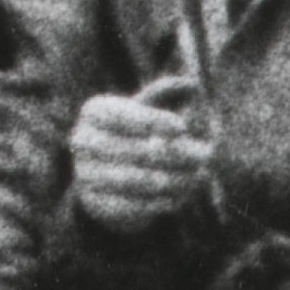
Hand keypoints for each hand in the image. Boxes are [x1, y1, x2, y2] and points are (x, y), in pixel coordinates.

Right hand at [73, 85, 212, 239]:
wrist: (102, 177)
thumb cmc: (131, 133)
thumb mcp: (143, 110)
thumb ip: (164, 94)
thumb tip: (193, 84)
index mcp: (94, 112)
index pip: (123, 115)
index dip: (153, 121)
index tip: (183, 127)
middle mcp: (83, 141)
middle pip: (136, 149)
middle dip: (176, 154)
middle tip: (206, 156)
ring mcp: (86, 174)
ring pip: (138, 180)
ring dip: (175, 180)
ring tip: (200, 176)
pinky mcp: (95, 203)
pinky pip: (134, 205)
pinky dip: (162, 201)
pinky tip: (182, 196)